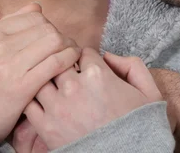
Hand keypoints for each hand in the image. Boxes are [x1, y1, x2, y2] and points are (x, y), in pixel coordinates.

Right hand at [0, 3, 80, 147]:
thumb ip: (8, 26)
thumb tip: (36, 7)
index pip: (33, 16)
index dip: (48, 25)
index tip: (53, 37)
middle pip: (47, 28)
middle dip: (61, 36)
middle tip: (66, 46)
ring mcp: (10, 65)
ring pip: (55, 42)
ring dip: (68, 46)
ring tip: (70, 53)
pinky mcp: (22, 86)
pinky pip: (56, 62)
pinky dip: (70, 59)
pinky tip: (72, 62)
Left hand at [24, 49, 162, 149]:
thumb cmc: (138, 127)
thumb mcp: (149, 92)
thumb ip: (133, 65)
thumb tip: (109, 56)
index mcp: (99, 73)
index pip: (83, 52)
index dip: (86, 59)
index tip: (87, 69)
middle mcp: (75, 86)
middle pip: (59, 62)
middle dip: (65, 67)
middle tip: (71, 78)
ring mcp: (57, 106)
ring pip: (41, 79)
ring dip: (49, 82)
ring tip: (58, 91)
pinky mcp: (45, 126)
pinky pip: (30, 103)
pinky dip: (35, 101)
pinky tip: (47, 105)